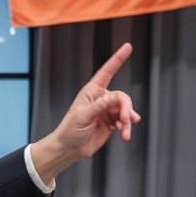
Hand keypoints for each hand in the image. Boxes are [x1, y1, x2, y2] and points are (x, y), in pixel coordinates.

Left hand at [31, 43, 140, 180]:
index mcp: (91, 92)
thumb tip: (116, 97)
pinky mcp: (110, 123)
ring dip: (127, 120)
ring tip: (125, 130)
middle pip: (121, 97)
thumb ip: (101, 105)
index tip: (127, 47)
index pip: (107, 72)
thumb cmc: (69, 130)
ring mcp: (106, 111)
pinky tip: (125, 133)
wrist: (68, 149)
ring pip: (125, 109)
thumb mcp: (84, 115)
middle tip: (125, 119)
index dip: (117, 59)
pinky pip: (124, 121)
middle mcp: (100, 99)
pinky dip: (126, 127)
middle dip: (125, 108)